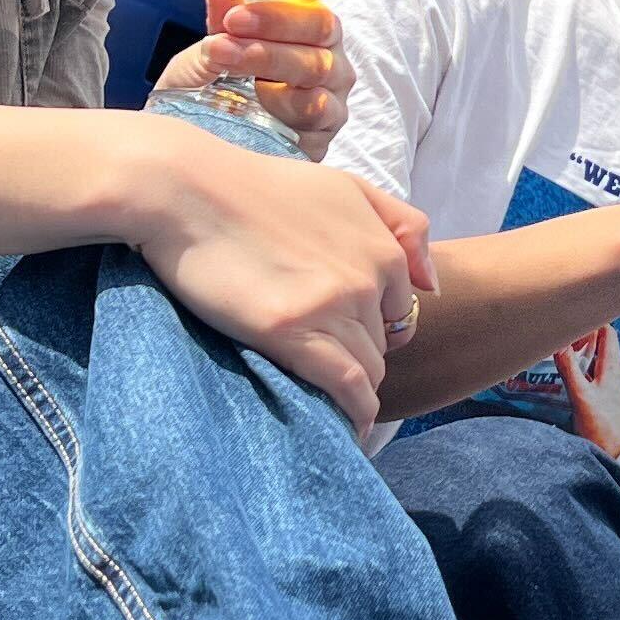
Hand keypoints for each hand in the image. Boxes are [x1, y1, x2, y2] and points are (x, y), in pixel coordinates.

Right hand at [134, 130, 435, 434]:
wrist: (188, 190)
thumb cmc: (256, 188)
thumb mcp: (343, 187)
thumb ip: (398, 224)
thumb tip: (431, 284)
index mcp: (381, 247)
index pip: (397, 311)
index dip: (370, 327)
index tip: (344, 340)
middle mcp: (368, 278)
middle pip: (381, 343)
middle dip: (358, 355)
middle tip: (323, 367)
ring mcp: (333, 307)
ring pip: (367, 370)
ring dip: (353, 390)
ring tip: (330, 406)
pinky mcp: (295, 333)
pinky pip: (348, 388)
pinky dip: (355, 414)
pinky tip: (351, 432)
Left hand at [154, 0, 353, 156]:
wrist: (203, 131)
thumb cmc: (218, 81)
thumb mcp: (216, 44)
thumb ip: (223, 16)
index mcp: (317, 35)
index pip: (317, 20)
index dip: (277, 18)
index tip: (234, 17)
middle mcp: (333, 70)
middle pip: (318, 61)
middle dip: (266, 52)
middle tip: (220, 47)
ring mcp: (330, 111)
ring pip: (315, 100)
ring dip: (267, 88)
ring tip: (224, 75)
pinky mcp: (319, 145)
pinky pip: (308, 137)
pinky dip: (278, 122)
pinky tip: (249, 112)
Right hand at [557, 325, 619, 454]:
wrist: (619, 455)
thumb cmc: (602, 428)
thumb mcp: (581, 397)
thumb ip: (570, 369)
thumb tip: (560, 344)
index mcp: (612, 368)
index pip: (607, 332)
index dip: (590, 324)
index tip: (572, 327)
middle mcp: (617, 373)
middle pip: (603, 344)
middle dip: (583, 339)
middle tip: (563, 343)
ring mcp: (615, 385)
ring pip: (599, 360)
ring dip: (583, 356)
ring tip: (563, 359)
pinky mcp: (611, 397)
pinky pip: (598, 375)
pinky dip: (585, 371)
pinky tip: (572, 381)